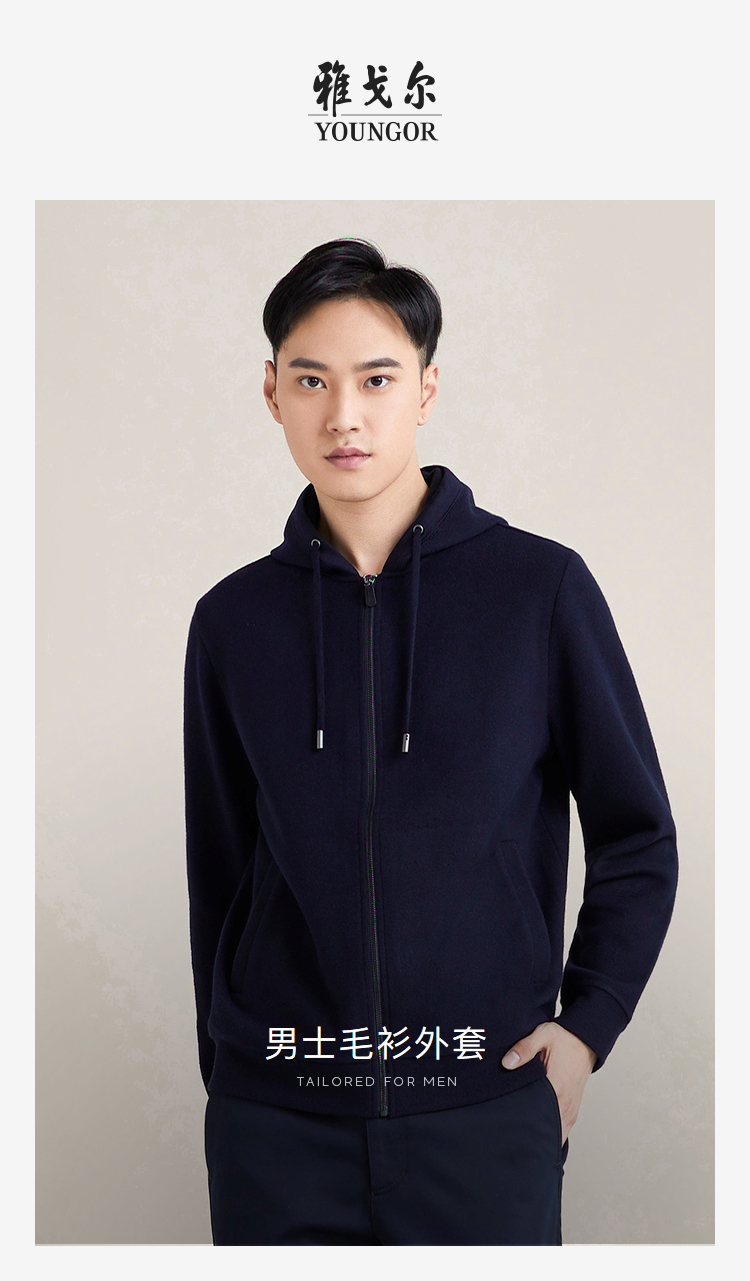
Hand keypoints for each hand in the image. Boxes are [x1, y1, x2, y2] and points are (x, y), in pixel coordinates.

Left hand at [501, 1022, 596, 1144]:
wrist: (585, 1042)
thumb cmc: (564, 1040)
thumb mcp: (543, 1035)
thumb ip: (524, 1048)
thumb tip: (507, 1063)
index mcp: (556, 1087)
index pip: (538, 1116)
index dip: (522, 1125)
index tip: (508, 1129)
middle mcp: (565, 1104)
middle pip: (546, 1131)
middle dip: (529, 1137)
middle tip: (509, 1137)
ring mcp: (570, 1110)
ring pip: (555, 1135)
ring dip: (540, 1137)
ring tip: (520, 1138)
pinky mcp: (571, 1111)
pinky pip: (561, 1131)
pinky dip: (550, 1134)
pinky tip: (535, 1134)